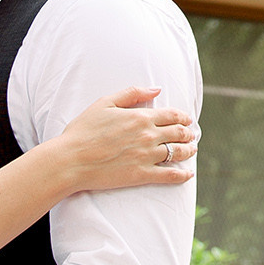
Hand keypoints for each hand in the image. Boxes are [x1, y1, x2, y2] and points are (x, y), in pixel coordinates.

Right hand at [53, 85, 196, 193]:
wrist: (71, 160)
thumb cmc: (83, 130)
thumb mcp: (105, 103)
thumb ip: (132, 93)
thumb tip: (156, 89)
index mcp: (140, 117)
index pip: (171, 115)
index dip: (183, 117)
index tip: (187, 120)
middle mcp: (148, 136)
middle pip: (178, 133)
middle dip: (188, 133)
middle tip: (192, 135)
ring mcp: (147, 156)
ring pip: (177, 153)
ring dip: (188, 150)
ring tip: (192, 150)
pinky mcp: (142, 175)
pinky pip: (170, 175)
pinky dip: (182, 175)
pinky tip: (188, 174)